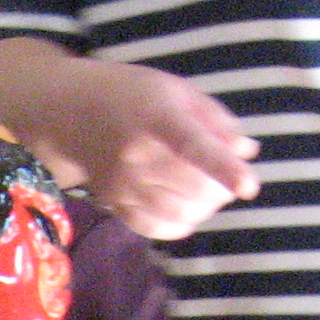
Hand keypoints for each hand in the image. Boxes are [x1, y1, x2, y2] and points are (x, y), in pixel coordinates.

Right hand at [0, 42, 257, 241]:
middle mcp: (136, 155)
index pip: (193, 146)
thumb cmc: (131, 95)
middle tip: (225, 180)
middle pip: (192, 189)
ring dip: (203, 209)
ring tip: (206, 194)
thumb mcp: (177, 91)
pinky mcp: (114, 203)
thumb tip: (246, 152)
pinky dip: (178, 225)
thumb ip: (215, 119)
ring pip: (177, 213)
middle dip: (221, 190)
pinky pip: (154, 227)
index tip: (249, 186)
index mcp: (156, 119)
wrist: (70, 114)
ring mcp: (122, 183)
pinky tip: (185, 211)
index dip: (224, 168)